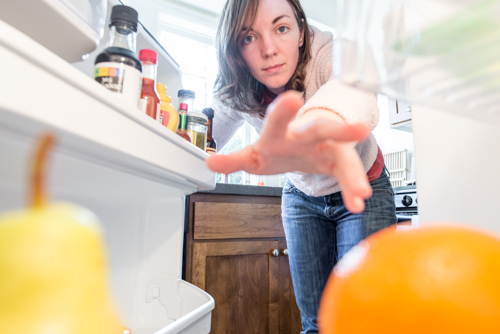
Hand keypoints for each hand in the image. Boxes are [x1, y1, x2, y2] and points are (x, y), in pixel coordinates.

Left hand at [206, 91, 371, 212]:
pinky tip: (357, 204)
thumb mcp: (254, 157)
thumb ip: (234, 160)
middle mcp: (306, 133)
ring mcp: (326, 145)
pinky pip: (347, 173)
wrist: (299, 147)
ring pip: (342, 151)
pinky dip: (352, 188)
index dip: (284, 111)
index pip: (280, 119)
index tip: (292, 99)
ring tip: (361, 190)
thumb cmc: (275, 148)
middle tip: (358, 129)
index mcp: (281, 131)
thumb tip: (209, 163)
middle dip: (338, 128)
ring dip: (352, 170)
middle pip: (321, 128)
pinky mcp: (339, 159)